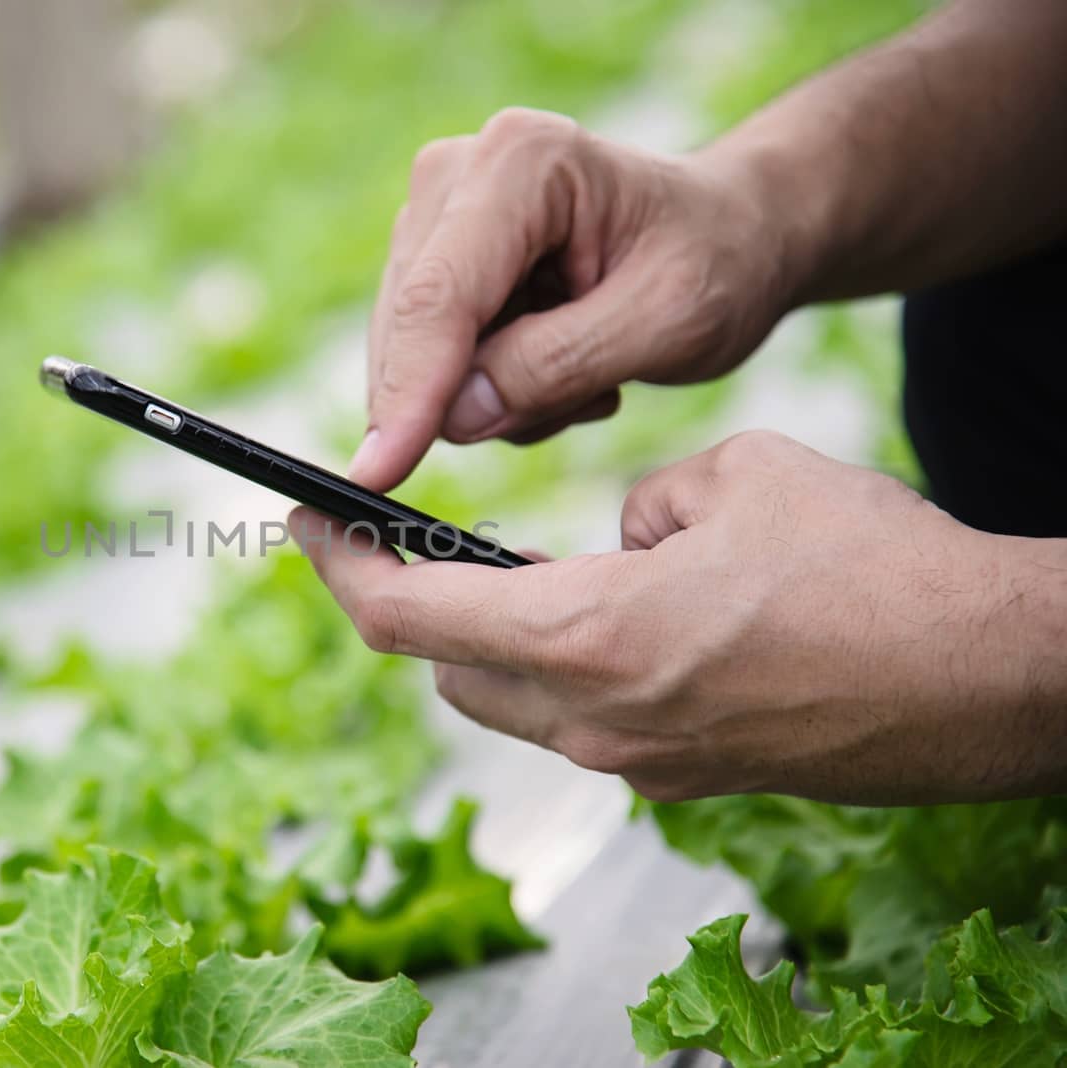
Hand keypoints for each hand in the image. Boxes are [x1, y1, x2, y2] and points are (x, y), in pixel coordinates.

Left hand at [295, 432, 1066, 804]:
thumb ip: (641, 505)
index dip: (341, 567)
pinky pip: (578, 721)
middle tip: (380, 542)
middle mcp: (597, 720)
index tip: (307, 524)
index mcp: (589, 637)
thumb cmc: (873, 567)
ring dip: (476, 638)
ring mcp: (641, 764)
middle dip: (400, 603)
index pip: (409, 613)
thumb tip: (619, 533)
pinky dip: (551, 666)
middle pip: (442, 667)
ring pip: (508, 700)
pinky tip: (590, 612)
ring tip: (483, 567)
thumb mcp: (735, 478)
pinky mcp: (684, 779)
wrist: (989, 678)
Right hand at [351, 108, 797, 490]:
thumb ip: (557, 368)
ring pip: (411, 354)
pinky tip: (561, 364)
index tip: (378, 474)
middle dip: (476, 395)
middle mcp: (458, 174)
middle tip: (594, 395)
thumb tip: (455, 417)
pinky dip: (490, 388)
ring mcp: (436, 215)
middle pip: (409, 326)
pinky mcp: (431, 259)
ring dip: (495, 393)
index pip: (439, 298)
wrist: (732, 234)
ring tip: (590, 370)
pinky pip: (427, 362)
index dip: (407, 392)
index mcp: (523, 163)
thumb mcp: (667, 324)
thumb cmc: (717, 262)